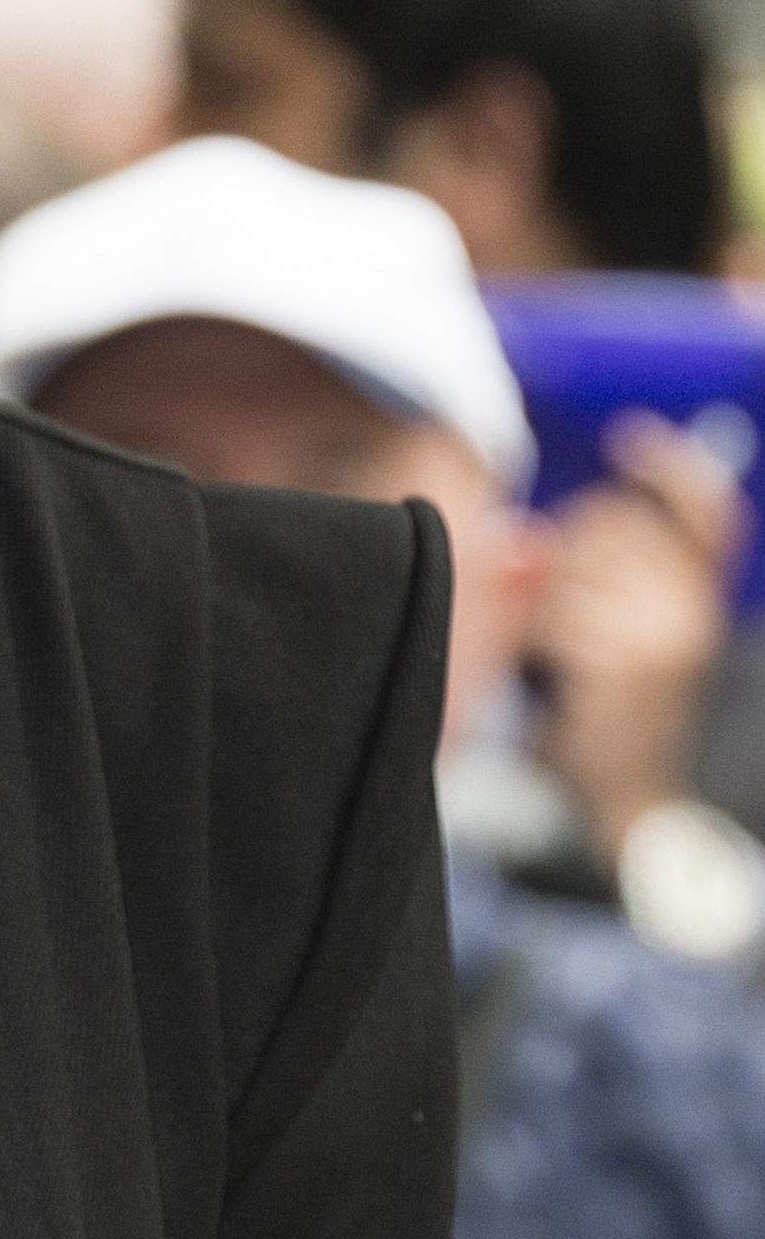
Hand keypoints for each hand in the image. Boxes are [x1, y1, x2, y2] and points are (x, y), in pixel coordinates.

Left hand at [530, 416, 747, 859]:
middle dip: (565, 551)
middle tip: (556, 607)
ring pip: (571, 568)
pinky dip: (536, 639)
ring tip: (555, 651)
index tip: (626, 437)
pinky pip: (555, 615)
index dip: (672, 467)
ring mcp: (662, 635)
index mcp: (700, 600)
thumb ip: (586, 582)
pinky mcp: (622, 663)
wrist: (626, 801)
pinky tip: (548, 672)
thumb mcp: (615, 639)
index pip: (709, 512)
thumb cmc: (610, 717)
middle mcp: (692, 610)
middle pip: (610, 523)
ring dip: (543, 601)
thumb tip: (528, 539)